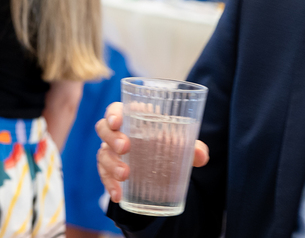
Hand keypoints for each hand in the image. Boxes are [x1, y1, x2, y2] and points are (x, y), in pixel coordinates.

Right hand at [95, 102, 209, 203]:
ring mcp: (111, 151)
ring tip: (124, 175)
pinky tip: (117, 195)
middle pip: (104, 129)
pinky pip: (103, 176)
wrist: (160, 168)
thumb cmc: (167, 145)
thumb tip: (201, 156)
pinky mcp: (109, 170)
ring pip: (102, 153)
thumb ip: (193, 148)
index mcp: (133, 117)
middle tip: (126, 148)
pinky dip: (109, 185)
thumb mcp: (181, 145)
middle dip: (112, 138)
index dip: (113, 113)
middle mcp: (118, 132)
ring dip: (111, 164)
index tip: (118, 122)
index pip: (116, 109)